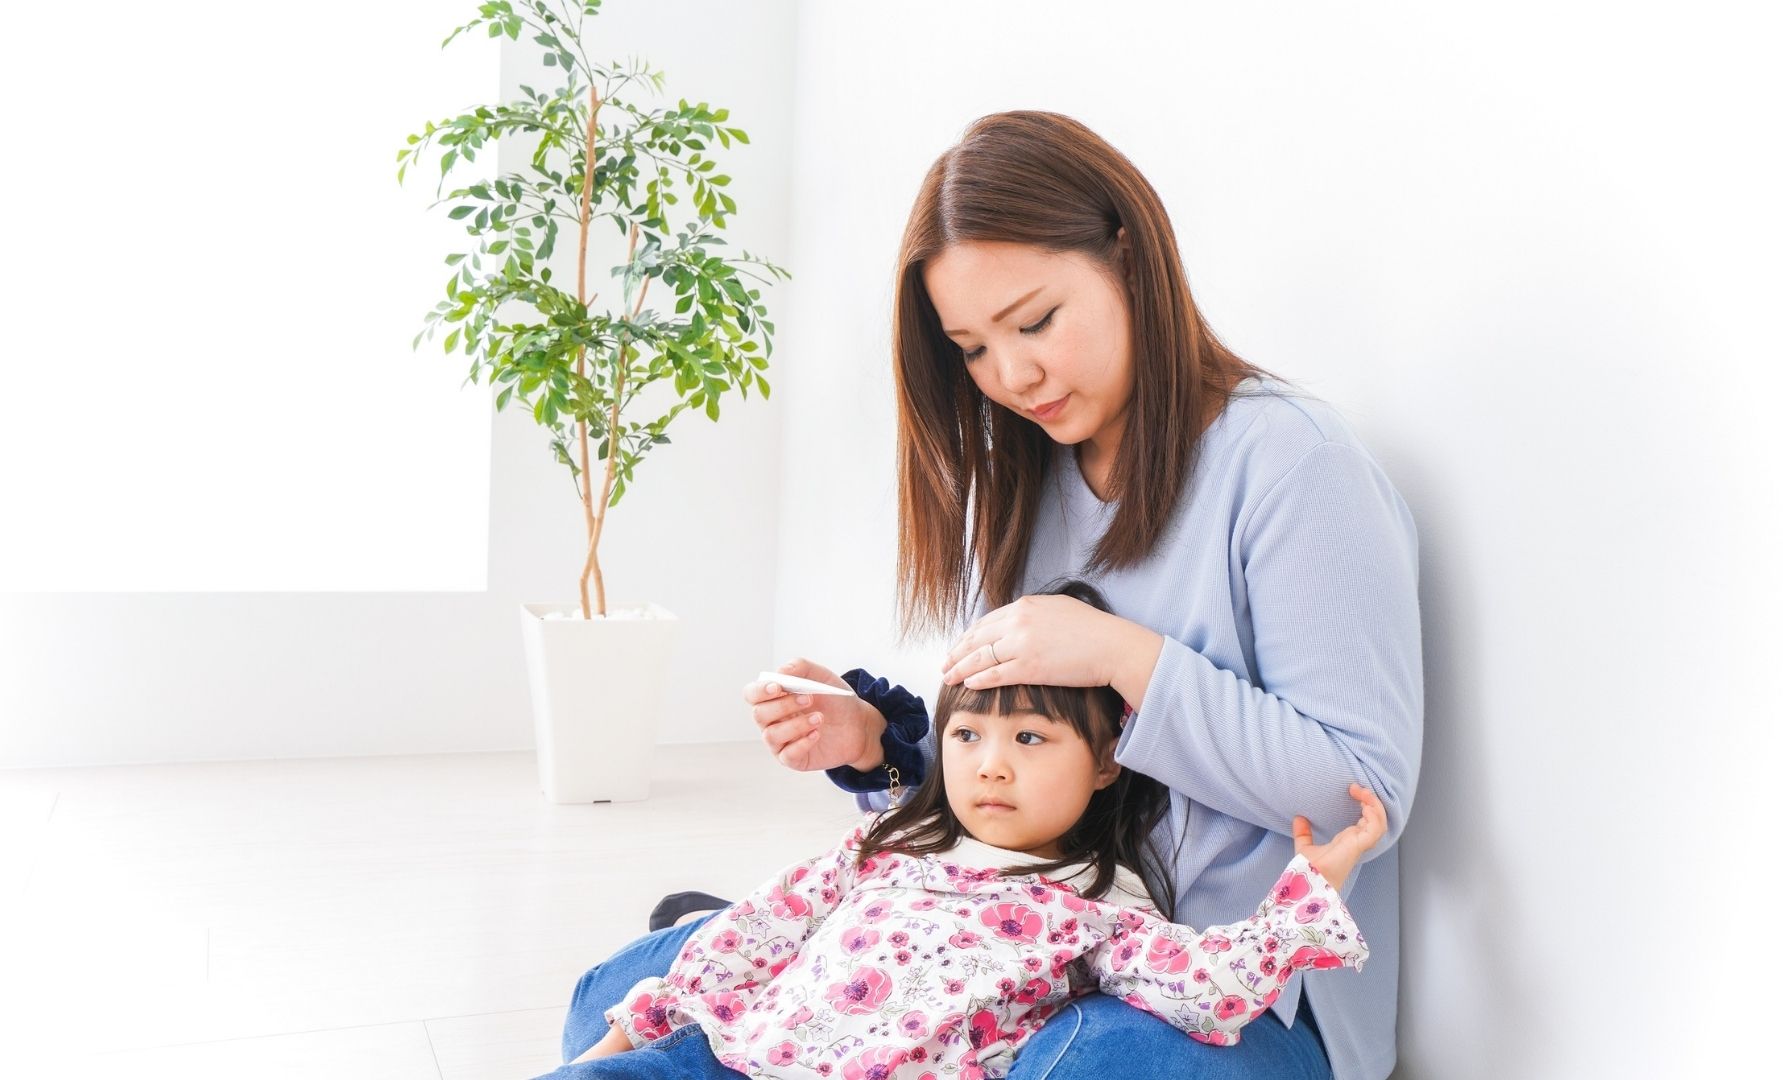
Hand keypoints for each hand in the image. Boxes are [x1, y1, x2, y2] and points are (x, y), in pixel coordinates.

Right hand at [743, 658, 886, 772]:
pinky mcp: (793, 759)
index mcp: (774, 699)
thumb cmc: (834, 700)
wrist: (858, 724)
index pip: (752, 694)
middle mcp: (772, 720)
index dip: (759, 691)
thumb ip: (800, 667)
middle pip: (759, 714)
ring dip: (796, 725)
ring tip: (819, 718)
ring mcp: (781, 741)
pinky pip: (787, 755)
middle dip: (783, 706)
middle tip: (809, 699)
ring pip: (771, 735)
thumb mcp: (822, 676)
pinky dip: (802, 743)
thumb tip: (780, 672)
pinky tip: (817, 734)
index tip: (778, 687)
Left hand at [940, 594, 1161, 703]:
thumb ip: (1034, 614)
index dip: (968, 636)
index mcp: (1024, 606)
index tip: (959, 645)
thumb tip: (1019, 620)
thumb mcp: (1058, 609)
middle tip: (945, 664)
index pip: (986, 622)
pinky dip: (977, 679)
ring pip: (980, 657)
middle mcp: (1018, 622)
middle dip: (956, 652)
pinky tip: (968, 684)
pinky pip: (994, 674)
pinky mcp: (1029, 667)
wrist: (1112, 646)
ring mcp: (1022, 644)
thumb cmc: (1092, 630)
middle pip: (976, 638)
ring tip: (949, 677)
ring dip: (960, 668)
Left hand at [1291, 784, 1386, 890]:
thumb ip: (1303, 833)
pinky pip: (1376, 829)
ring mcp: (1359, 844)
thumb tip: (1298, 818)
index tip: (1353, 790)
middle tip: (1357, 788)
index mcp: (1349, 841)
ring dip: (1374, 805)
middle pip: (1376, 819)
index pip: (1366, 821)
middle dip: (1371, 801)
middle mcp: (1357, 842)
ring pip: (1380, 822)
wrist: (1308, 882)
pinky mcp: (1358, 845)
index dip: (1365, 804)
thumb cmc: (1309, 870)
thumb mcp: (1305, 846)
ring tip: (1362, 792)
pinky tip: (1365, 804)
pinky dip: (1374, 815)